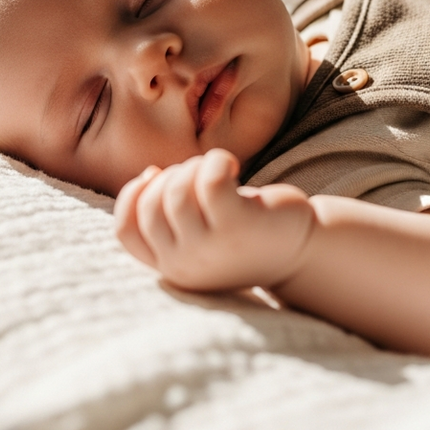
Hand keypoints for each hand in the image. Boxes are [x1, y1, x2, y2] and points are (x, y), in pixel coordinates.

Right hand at [114, 148, 313, 292]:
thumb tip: (148, 174)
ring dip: (193, 168)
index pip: (126, 233)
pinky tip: (231, 164)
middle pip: (150, 207)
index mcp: (171, 268)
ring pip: (177, 194)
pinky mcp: (238, 228)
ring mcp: (210, 250)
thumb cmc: (245, 233)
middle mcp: (185, 265)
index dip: (131, 197)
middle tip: (197, 173)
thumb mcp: (199, 232)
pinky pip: (210, 182)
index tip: (155, 175)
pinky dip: (216, 162)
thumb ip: (169, 216)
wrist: (302, 251)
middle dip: (169, 177)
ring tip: (217, 169)